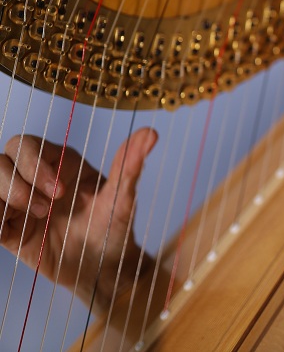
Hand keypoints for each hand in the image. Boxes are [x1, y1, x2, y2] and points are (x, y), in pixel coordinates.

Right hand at [0, 128, 156, 309]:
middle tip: (48, 207)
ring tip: (40, 217)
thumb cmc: (115, 227)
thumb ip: (130, 165)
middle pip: (2, 160)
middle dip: (18, 182)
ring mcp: (18, 203)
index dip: (33, 163)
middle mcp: (35, 178)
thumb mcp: (122, 198)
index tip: (58, 191)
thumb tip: (150, 133)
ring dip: (6, 197)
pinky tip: (12, 229)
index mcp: (60, 163)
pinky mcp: (8, 229)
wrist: (104, 268)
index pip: (26, 145)